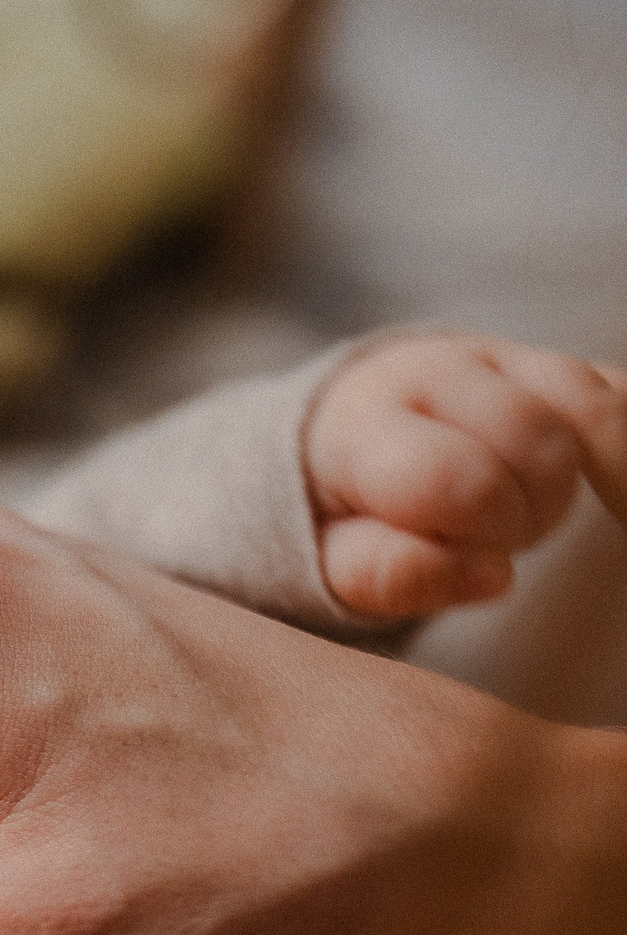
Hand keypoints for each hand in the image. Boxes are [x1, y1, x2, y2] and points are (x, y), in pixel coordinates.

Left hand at [306, 334, 626, 618]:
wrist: (344, 439)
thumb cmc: (344, 512)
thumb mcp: (336, 557)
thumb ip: (388, 573)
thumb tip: (492, 577)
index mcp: (364, 422)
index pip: (453, 477)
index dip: (477, 533)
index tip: (467, 557)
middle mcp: (434, 371)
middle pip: (534, 443)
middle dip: (526, 513)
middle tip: (490, 538)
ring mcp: (499, 356)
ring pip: (592, 412)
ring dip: (575, 483)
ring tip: (528, 516)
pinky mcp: (551, 364)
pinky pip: (619, 395)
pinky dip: (623, 454)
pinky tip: (614, 498)